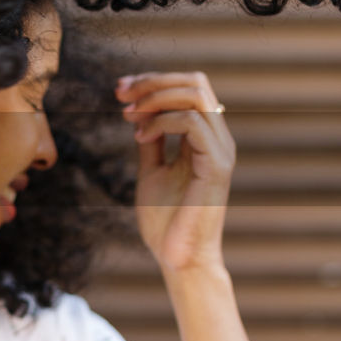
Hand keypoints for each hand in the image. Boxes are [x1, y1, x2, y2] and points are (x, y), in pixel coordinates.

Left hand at [116, 71, 234, 274]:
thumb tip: (139, 110)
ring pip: (196, 96)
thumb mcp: (152, 169)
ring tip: (127, 115)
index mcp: (205, 138)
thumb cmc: (166, 220)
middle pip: (196, 82)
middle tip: (120, 93)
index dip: (153, 81)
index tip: (120, 89)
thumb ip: (152, 139)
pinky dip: (161, 121)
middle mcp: (219, 139)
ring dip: (154, 97)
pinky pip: (192, 123)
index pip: (189, 88)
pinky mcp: (216, 166)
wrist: (178, 258)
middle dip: (153, 81)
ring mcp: (220, 151)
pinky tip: (139, 136)